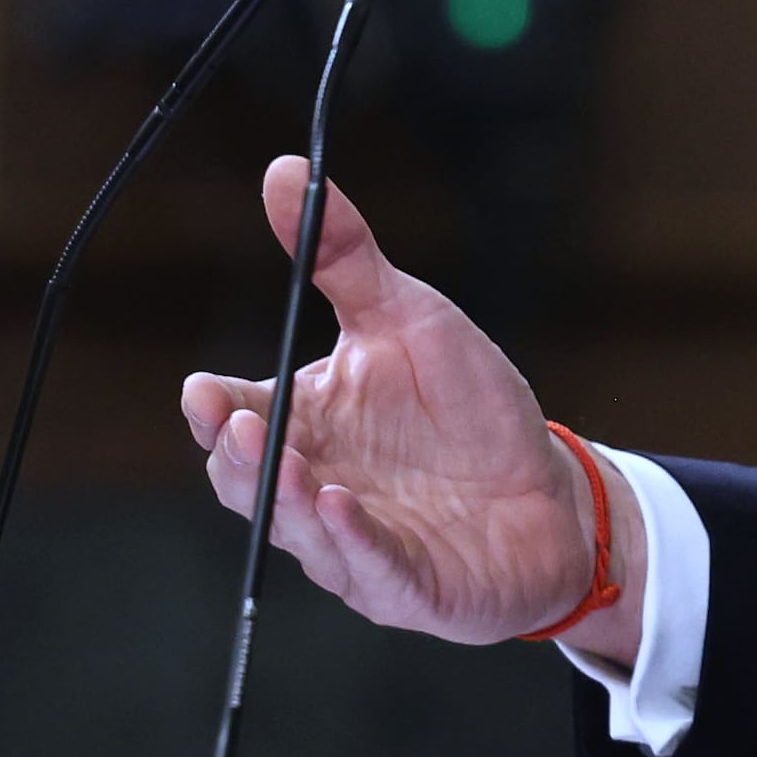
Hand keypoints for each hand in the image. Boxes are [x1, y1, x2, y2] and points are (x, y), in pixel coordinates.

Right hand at [178, 158, 626, 659]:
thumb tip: (284, 171)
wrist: (552, 494)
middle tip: (232, 425)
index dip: (214, 410)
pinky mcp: (406, 585)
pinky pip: (371, 567)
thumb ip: (344, 256)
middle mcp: (315, 487)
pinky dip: (353, 539)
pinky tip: (341, 504)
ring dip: (286, 496)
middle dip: (236, 455)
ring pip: (298, 528)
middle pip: (249, 480)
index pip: (237, 418)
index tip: (204, 390)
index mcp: (306, 425)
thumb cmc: (468, 412)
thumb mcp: (409, 317)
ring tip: (284, 460)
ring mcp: (354, 544)